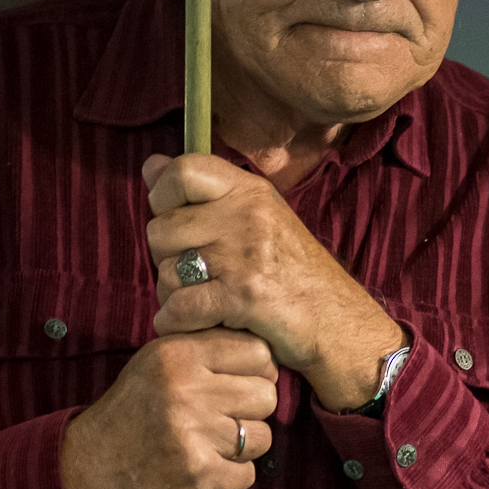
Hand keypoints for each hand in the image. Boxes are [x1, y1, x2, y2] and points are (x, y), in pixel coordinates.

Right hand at [61, 328, 277, 488]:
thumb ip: (204, 348)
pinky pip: (246, 475)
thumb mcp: (156, 363)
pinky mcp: (198, 474)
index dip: (258, 372)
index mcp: (177, 354)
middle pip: (266, 395)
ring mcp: (193, 434)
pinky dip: (229, 478)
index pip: (257, 352)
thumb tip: (266, 352)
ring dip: (242, 448)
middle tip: (222, 421)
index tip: (240, 386)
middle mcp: (186, 389)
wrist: (89, 470)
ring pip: (262, 437)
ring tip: (208, 446)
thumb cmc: (131, 413)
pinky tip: (201, 470)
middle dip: (252, 412)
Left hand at [141, 153, 403, 412]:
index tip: (176, 221)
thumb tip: (150, 164)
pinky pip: (180, 307)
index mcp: (250, 190)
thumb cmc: (292, 272)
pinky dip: (177, 322)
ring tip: (200, 300)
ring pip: (166, 271)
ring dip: (173, 294)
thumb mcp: (256, 217)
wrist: (337, 323)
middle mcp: (248, 215)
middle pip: (161, 228)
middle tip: (194, 274)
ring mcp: (246, 255)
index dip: (163, 197)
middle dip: (167, 258)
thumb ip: (202, 192)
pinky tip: (192, 323)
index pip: (182, 170)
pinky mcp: (243, 296)